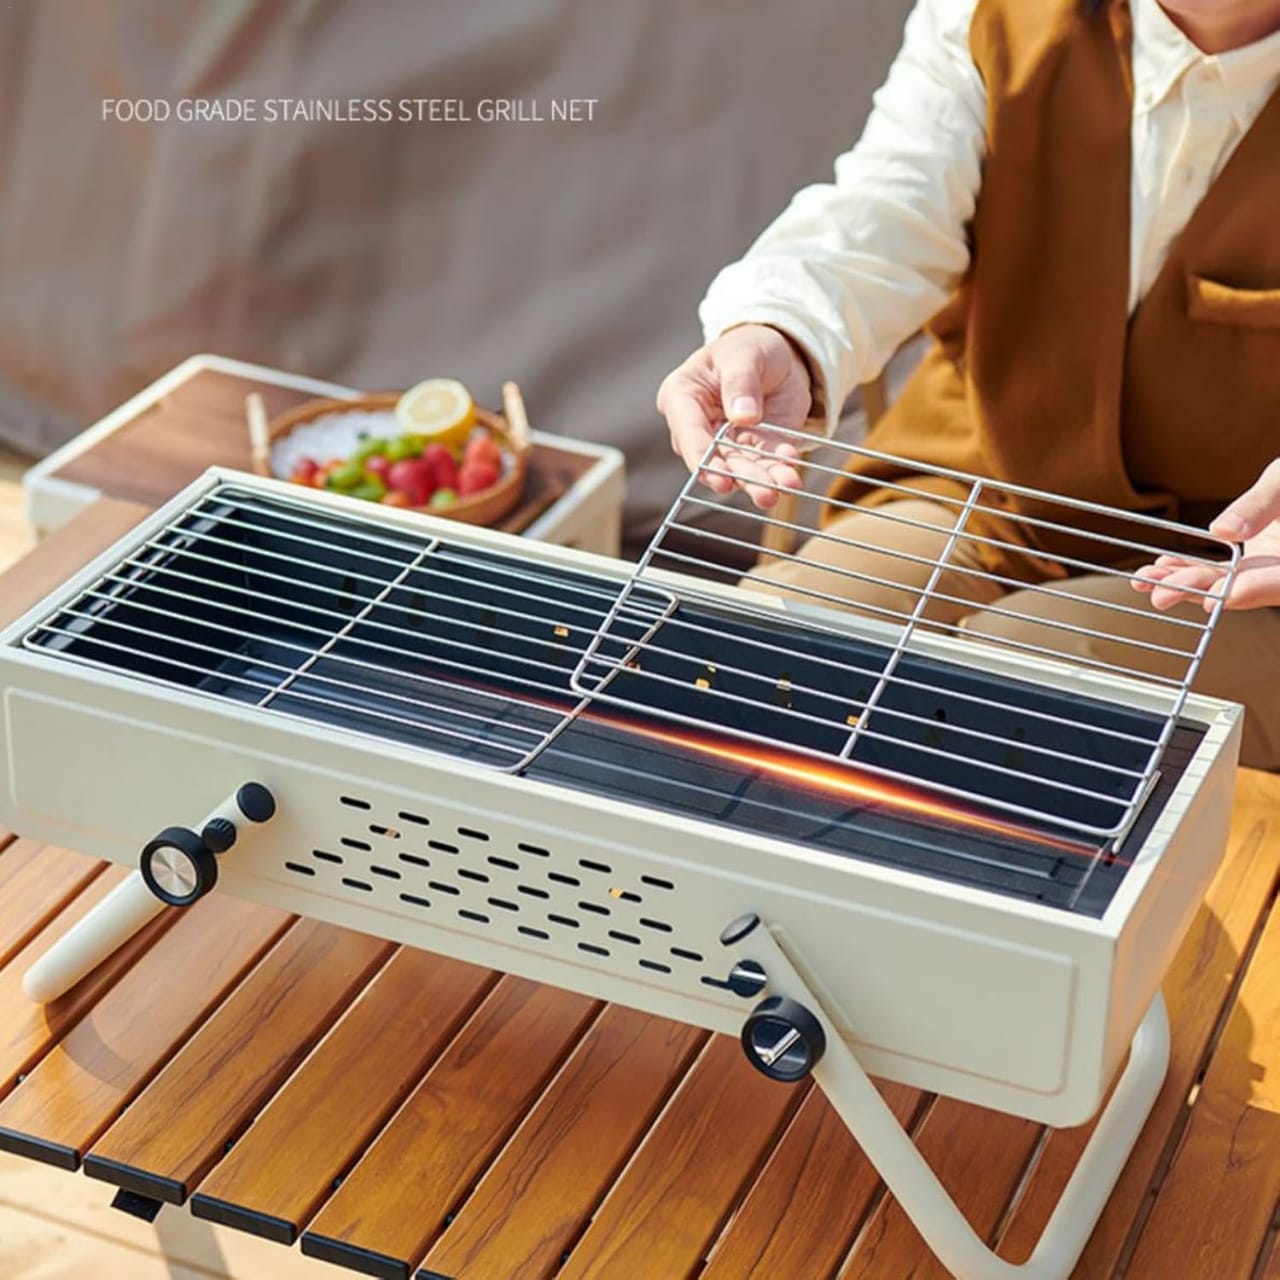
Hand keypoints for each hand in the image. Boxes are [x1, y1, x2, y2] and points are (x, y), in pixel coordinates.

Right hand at [656, 323, 811, 508]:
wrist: (776, 354)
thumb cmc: (747, 347)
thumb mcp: (744, 354)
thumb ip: (740, 382)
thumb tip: (743, 416)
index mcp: (682, 398)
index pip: (688, 432)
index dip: (702, 457)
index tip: (720, 476)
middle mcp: (699, 428)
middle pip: (715, 459)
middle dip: (740, 477)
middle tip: (762, 493)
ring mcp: (726, 443)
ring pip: (741, 469)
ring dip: (761, 482)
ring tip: (782, 487)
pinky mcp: (755, 450)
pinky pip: (766, 464)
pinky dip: (780, 470)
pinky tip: (791, 474)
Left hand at [1133, 459, 1279, 611]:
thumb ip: (1261, 504)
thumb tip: (1222, 531)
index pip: (1279, 583)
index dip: (1248, 592)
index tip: (1213, 600)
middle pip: (1244, 590)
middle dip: (1200, 592)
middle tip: (1161, 595)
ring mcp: (1267, 572)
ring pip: (1225, 584)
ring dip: (1184, 584)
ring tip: (1145, 581)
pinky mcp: (1250, 566)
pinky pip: (1219, 572)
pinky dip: (1189, 570)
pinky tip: (1159, 567)